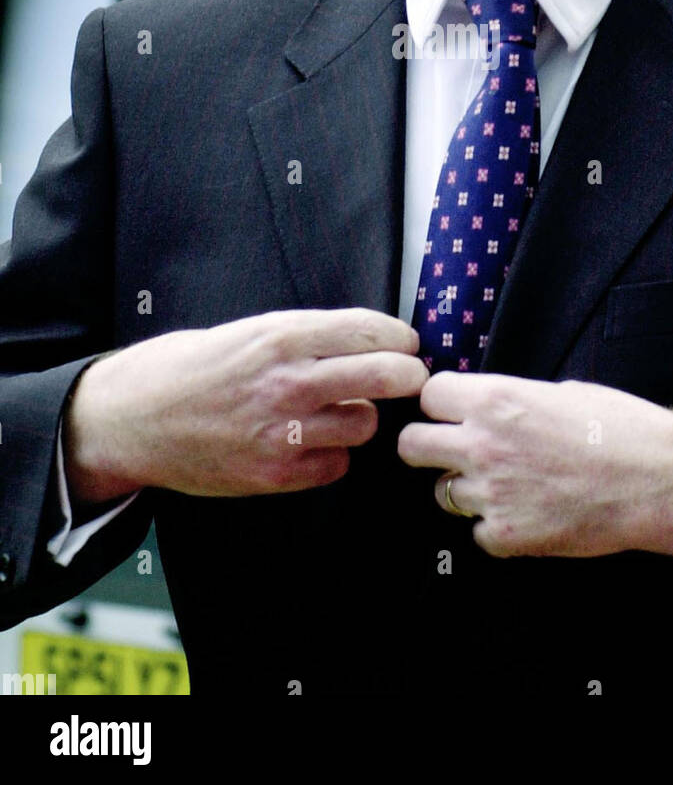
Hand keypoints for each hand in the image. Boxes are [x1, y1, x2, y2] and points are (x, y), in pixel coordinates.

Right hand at [63, 308, 427, 502]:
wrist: (132, 419)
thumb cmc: (188, 368)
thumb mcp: (247, 331)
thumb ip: (303, 337)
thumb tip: (364, 340)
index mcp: (282, 335)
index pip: (369, 330)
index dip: (399, 337)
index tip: (408, 343)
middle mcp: (289, 381)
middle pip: (386, 376)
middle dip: (408, 375)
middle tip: (411, 377)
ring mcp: (284, 431)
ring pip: (364, 424)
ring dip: (360, 417)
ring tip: (338, 411)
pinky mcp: (275, 473)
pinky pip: (336, 465)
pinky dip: (332, 456)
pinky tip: (311, 443)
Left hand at [397, 373, 672, 558]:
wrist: (659, 481)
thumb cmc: (622, 429)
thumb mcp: (562, 391)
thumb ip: (516, 400)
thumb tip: (497, 409)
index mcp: (496, 400)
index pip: (429, 396)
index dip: (441, 405)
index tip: (452, 412)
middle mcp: (482, 444)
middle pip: (411, 445)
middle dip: (427, 447)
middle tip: (451, 452)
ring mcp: (491, 493)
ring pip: (441, 493)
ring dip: (464, 490)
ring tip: (504, 486)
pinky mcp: (506, 535)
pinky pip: (477, 533)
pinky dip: (495, 528)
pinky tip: (525, 515)